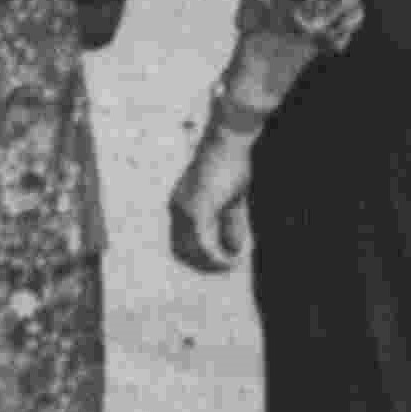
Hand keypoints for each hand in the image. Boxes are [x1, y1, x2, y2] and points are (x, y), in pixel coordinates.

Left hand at [166, 122, 260, 274]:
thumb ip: (231, 225)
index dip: (198, 256)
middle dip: (203, 265)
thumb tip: (234, 249)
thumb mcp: (233, 200)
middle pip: (181, 251)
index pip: (181, 241)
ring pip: (191, 251)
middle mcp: (176, 210)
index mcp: (181, 205)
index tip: (220, 262)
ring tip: (230, 266)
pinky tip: (230, 260)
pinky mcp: (196, 211)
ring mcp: (184, 210)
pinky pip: (203, 244)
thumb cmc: (231, 163)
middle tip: (225, 270)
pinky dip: (216, 257)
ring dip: (210, 264)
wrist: (228, 141)